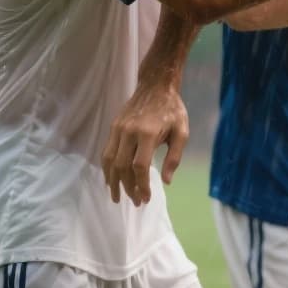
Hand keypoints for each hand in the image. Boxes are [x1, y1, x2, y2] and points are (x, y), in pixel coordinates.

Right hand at [102, 77, 188, 206]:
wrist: (156, 85)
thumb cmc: (172, 109)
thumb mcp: (182, 131)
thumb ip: (175, 157)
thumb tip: (166, 182)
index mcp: (147, 133)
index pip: (139, 166)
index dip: (141, 185)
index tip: (145, 198)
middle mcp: (129, 132)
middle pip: (122, 167)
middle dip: (128, 188)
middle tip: (135, 202)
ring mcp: (118, 130)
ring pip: (110, 162)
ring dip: (113, 182)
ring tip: (118, 197)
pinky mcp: (113, 128)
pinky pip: (106, 152)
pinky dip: (107, 169)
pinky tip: (111, 179)